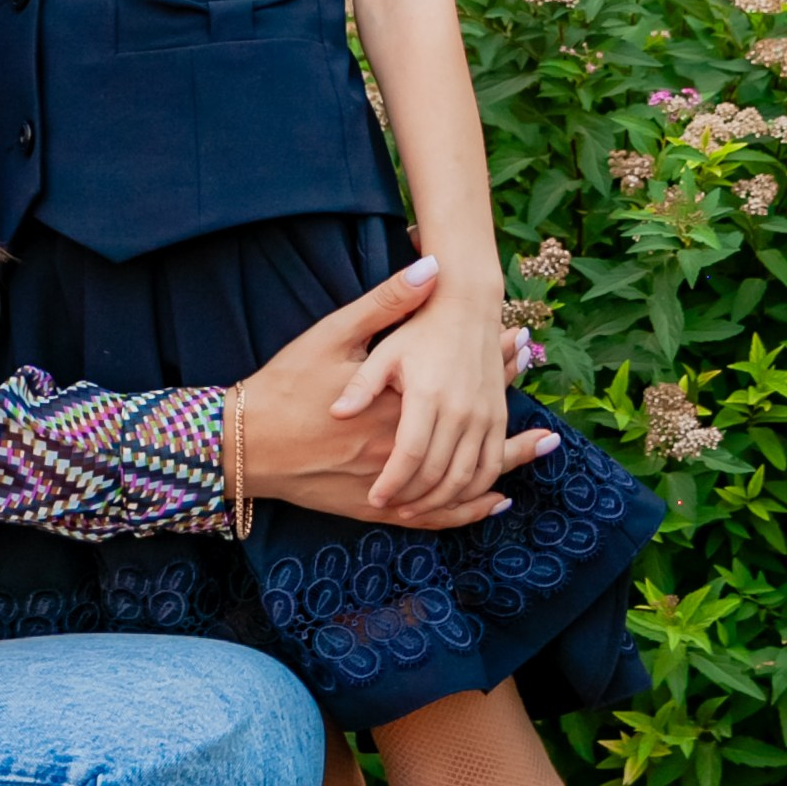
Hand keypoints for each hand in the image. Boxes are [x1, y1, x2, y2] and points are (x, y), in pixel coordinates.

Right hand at [237, 260, 544, 526]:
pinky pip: (435, 517)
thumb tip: (428, 268)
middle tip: (537, 386)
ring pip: (464, 478)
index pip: (459, 382)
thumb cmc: (285, 385)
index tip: (517, 343)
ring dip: (506, 461)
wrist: (245, 444)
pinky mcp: (377, 507)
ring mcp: (393, 483)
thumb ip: (384, 305)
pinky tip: (495, 501)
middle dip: (506, 407)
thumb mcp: (332, 335)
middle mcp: (404, 447)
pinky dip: (469, 509)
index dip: (492, 364)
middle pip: (473, 431)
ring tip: (541, 446)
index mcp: (398, 403)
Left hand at [334, 274, 529, 518]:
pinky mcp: (498, 417)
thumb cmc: (419, 330)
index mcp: (427, 396)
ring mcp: (484, 416)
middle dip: (413, 498)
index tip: (374, 498)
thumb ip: (362, 384)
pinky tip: (451, 495)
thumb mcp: (384, 351)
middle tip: (390, 507)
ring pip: (467, 477)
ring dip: (442, 500)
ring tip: (415, 508)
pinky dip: (473, 489)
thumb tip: (338, 412)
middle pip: (437, 473)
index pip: (409, 456)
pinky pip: (491, 465)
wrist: (467, 307)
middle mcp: (461, 410)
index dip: (391, 483)